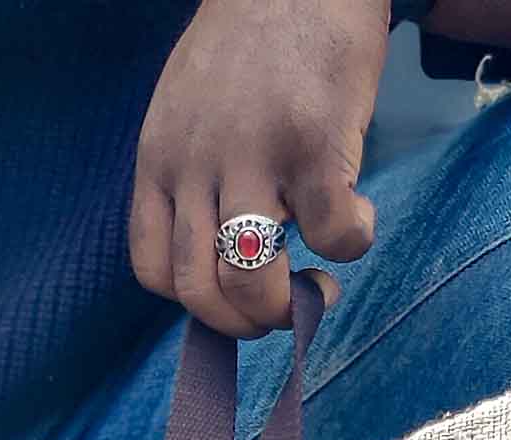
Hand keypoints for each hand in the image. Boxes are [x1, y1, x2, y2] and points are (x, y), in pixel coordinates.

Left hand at [130, 0, 386, 336]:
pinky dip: (350, 245)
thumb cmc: (255, 44)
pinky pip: (331, 235)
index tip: (232, 295)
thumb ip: (193, 173)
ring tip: (320, 286)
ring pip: (251, 282)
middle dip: (243, 324)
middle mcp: (196, 165)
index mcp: (160, 160)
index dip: (195, 303)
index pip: (152, 270)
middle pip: (198, 291)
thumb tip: (221, 251)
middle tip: (281, 310)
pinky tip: (357, 218)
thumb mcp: (190, 109)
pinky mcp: (313, 145)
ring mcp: (252, 156)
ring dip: (290, 307)